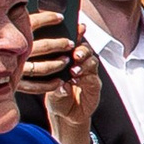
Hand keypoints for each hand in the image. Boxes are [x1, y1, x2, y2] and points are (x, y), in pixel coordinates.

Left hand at [22, 12, 100, 143]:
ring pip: (91, 61)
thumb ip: (53, 79)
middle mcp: (79, 63)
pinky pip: (93, 77)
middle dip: (82, 47)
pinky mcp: (94, 85)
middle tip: (76, 53)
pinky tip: (78, 78)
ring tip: (75, 67)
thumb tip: (57, 78)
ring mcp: (88, 74)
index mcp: (68, 59)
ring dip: (85, 61)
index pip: (73, 42)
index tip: (77, 27)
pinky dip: (86, 76)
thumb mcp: (49, 86)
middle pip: (85, 48)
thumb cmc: (56, 97)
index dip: (77, 33)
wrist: (66, 116)